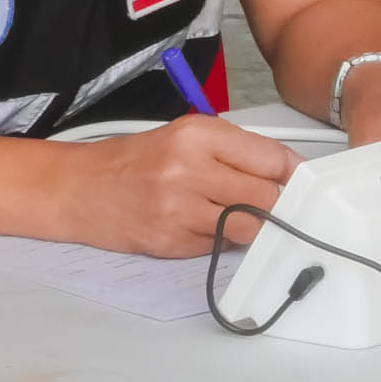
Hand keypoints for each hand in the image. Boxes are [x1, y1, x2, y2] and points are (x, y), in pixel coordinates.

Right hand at [67, 115, 301, 256]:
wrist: (77, 188)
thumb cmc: (136, 160)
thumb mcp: (185, 136)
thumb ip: (236, 150)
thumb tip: (288, 174)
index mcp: (198, 135)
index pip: (273, 159)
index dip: (294, 175)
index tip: (303, 184)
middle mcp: (189, 169)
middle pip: (267, 197)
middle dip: (277, 204)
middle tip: (275, 204)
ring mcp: (179, 210)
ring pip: (249, 228)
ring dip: (253, 226)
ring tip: (238, 216)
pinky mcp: (170, 242)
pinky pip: (218, 246)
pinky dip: (221, 240)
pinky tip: (204, 225)